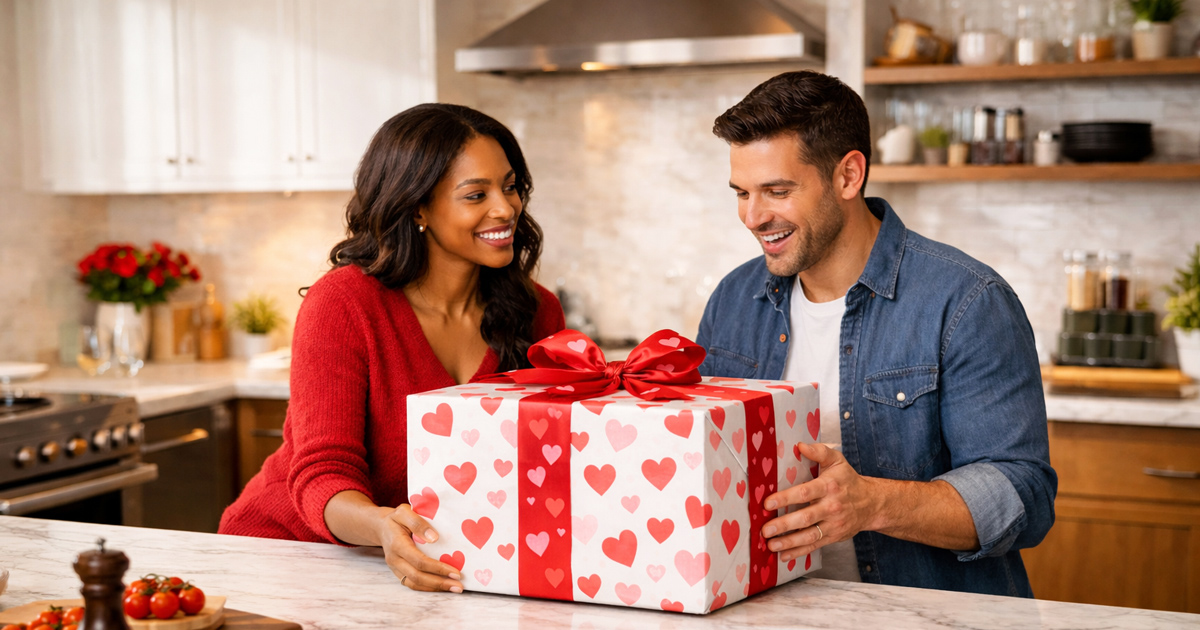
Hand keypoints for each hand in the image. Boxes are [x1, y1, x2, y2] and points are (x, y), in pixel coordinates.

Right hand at [379, 504, 463, 592]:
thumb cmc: (396, 518)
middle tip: (459, 586)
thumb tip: (434, 538)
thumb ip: (418, 523)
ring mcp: (395, 568)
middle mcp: (394, 559)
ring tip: (454, 588)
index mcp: (397, 544)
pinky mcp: (398, 572)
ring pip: (414, 584)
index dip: (438, 568)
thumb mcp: (404, 512)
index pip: (419, 561)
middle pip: (417, 577)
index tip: (455, 572)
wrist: (381, 526)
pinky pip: (412, 583)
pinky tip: (441, 586)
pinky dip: (427, 587)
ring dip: (435, 588)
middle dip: (439, 583)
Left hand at [760, 442, 879, 561]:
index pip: (805, 493)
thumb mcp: (837, 461)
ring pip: (810, 535)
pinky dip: (799, 552)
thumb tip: (800, 445)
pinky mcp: (834, 536)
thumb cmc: (848, 481)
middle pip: (806, 517)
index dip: (786, 498)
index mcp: (829, 486)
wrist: (872, 504)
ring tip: (771, 544)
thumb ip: (819, 452)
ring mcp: (833, 524)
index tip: (768, 503)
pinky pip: (815, 546)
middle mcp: (832, 507)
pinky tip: (784, 555)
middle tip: (765, 529)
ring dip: (789, 542)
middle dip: (784, 524)